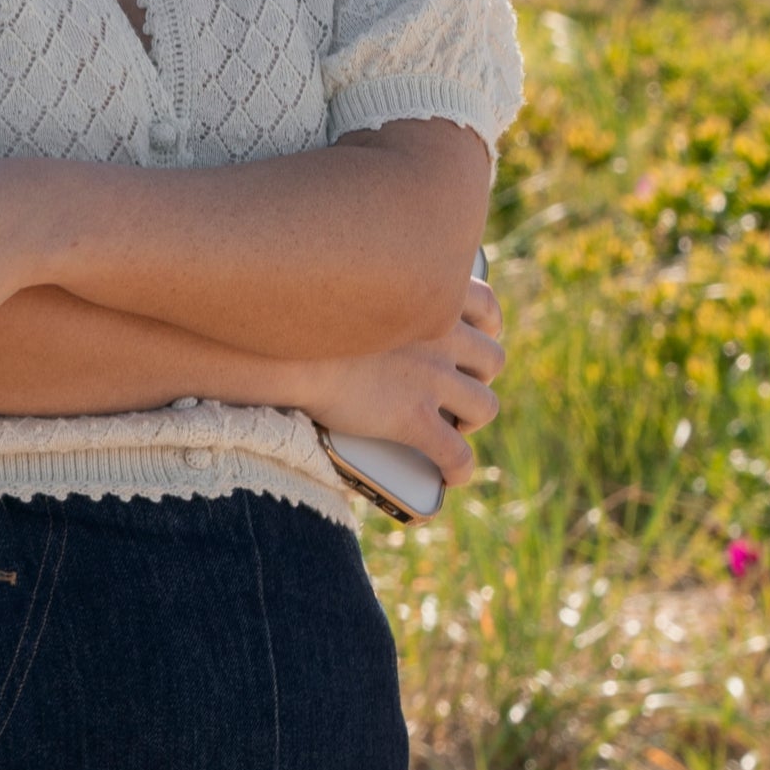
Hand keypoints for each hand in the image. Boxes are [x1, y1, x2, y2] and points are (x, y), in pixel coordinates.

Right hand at [290, 273, 504, 486]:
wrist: (278, 350)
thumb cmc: (299, 319)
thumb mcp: (349, 291)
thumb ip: (377, 299)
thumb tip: (375, 311)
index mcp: (426, 297)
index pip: (485, 303)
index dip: (488, 324)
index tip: (480, 332)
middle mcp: (440, 336)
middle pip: (492, 358)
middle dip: (481, 376)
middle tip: (458, 386)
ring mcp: (431, 380)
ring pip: (485, 406)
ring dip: (474, 417)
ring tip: (456, 426)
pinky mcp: (413, 419)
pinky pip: (456, 453)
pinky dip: (460, 469)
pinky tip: (451, 477)